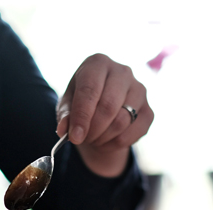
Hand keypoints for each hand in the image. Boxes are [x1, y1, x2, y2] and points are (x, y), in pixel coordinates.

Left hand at [56, 53, 152, 176]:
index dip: (82, 116)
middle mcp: (122, 71)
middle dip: (93, 129)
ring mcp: (139, 90)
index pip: (90, 90)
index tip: (74, 137)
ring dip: (103, 137)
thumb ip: (65, 117)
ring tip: (93, 138)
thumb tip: (64, 131)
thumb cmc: (82, 103)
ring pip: (122, 121)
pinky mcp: (148, 110)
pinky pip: (134, 133)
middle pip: (109, 106)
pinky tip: (106, 141)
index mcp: (98, 63)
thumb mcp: (68, 106)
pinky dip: (116, 143)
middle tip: (82, 139)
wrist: (104, 108)